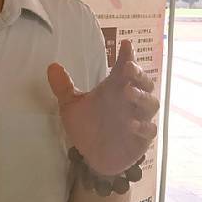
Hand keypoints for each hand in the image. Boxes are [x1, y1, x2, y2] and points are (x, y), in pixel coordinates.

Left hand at [47, 40, 158, 175]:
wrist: (93, 156)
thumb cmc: (87, 126)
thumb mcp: (71, 106)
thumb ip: (64, 87)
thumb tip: (51, 66)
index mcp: (115, 87)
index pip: (125, 67)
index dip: (128, 55)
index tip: (126, 44)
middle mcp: (130, 100)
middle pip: (144, 82)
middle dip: (139, 73)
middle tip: (129, 67)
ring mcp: (139, 118)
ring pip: (150, 103)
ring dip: (141, 96)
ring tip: (128, 93)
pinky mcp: (142, 138)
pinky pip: (149, 130)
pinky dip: (143, 126)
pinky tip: (132, 124)